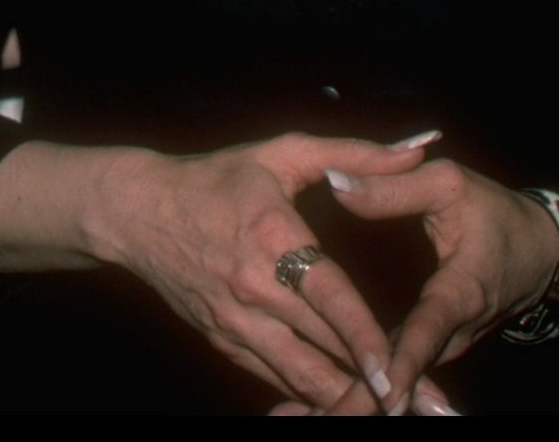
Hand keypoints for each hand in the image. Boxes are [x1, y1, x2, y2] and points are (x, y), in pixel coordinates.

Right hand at [86, 133, 433, 410]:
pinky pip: (275, 378)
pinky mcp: (224, 340)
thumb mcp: (280, 154)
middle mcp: (255, 289)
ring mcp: (236, 321)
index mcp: (274, 239)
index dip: (366, 340)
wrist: (134, 212)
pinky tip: (344, 403)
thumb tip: (418, 149)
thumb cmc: (212, 178)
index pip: (330, 301)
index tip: (399, 369)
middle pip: (325, 350)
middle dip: (375, 381)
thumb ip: (354, 155)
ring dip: (345, 399)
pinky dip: (309, 394)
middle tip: (424, 401)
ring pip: (301, 378)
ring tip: (389, 409)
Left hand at [326, 156, 558, 410]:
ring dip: (368, 396)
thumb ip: (392, 189)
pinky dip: (375, 385)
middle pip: (413, 370)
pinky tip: (330, 401)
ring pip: (408, 377)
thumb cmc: (496, 214)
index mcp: (463, 291)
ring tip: (320, 414)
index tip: (382, 392)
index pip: (430, 330)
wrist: (544, 250)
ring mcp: (449, 343)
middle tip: (333, 415)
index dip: (406, 361)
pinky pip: (406, 369)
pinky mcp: (437, 345)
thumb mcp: (449, 185)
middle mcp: (457, 330)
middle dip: (373, 396)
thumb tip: (335, 184)